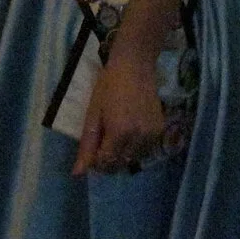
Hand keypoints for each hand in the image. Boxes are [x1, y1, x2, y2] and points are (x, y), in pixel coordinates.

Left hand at [72, 45, 168, 176]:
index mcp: (119, 132)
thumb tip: (78, 173)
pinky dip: (136, 146)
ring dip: (123, 154)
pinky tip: (130, 131)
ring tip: (117, 135)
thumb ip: (87, 145)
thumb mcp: (93, 114)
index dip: (97, 161)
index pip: (106, 162)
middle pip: (121, 163)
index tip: (93, 150)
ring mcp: (153, 134)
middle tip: (103, 143)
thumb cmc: (109, 85)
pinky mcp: (161, 129)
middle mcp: (139, 137)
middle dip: (109, 160)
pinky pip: (146, 149)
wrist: (135, 65)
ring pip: (134, 158)